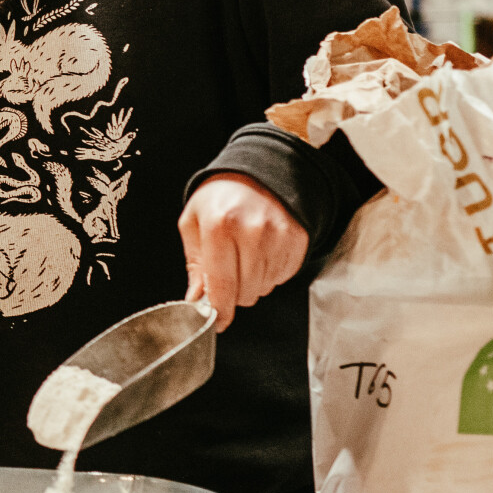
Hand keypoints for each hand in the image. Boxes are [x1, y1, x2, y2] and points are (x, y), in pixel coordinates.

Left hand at [177, 173, 307, 331]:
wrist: (259, 171)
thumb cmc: (221, 197)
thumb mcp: (193, 222)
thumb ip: (195, 264)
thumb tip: (198, 299)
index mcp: (220, 226)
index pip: (222, 284)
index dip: (219, 310)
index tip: (217, 321)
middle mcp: (253, 232)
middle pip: (245, 292)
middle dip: (232, 292)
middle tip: (226, 272)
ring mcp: (280, 237)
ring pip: (264, 288)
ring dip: (251, 282)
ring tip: (244, 255)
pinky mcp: (298, 241)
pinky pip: (282, 277)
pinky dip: (269, 273)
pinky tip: (261, 251)